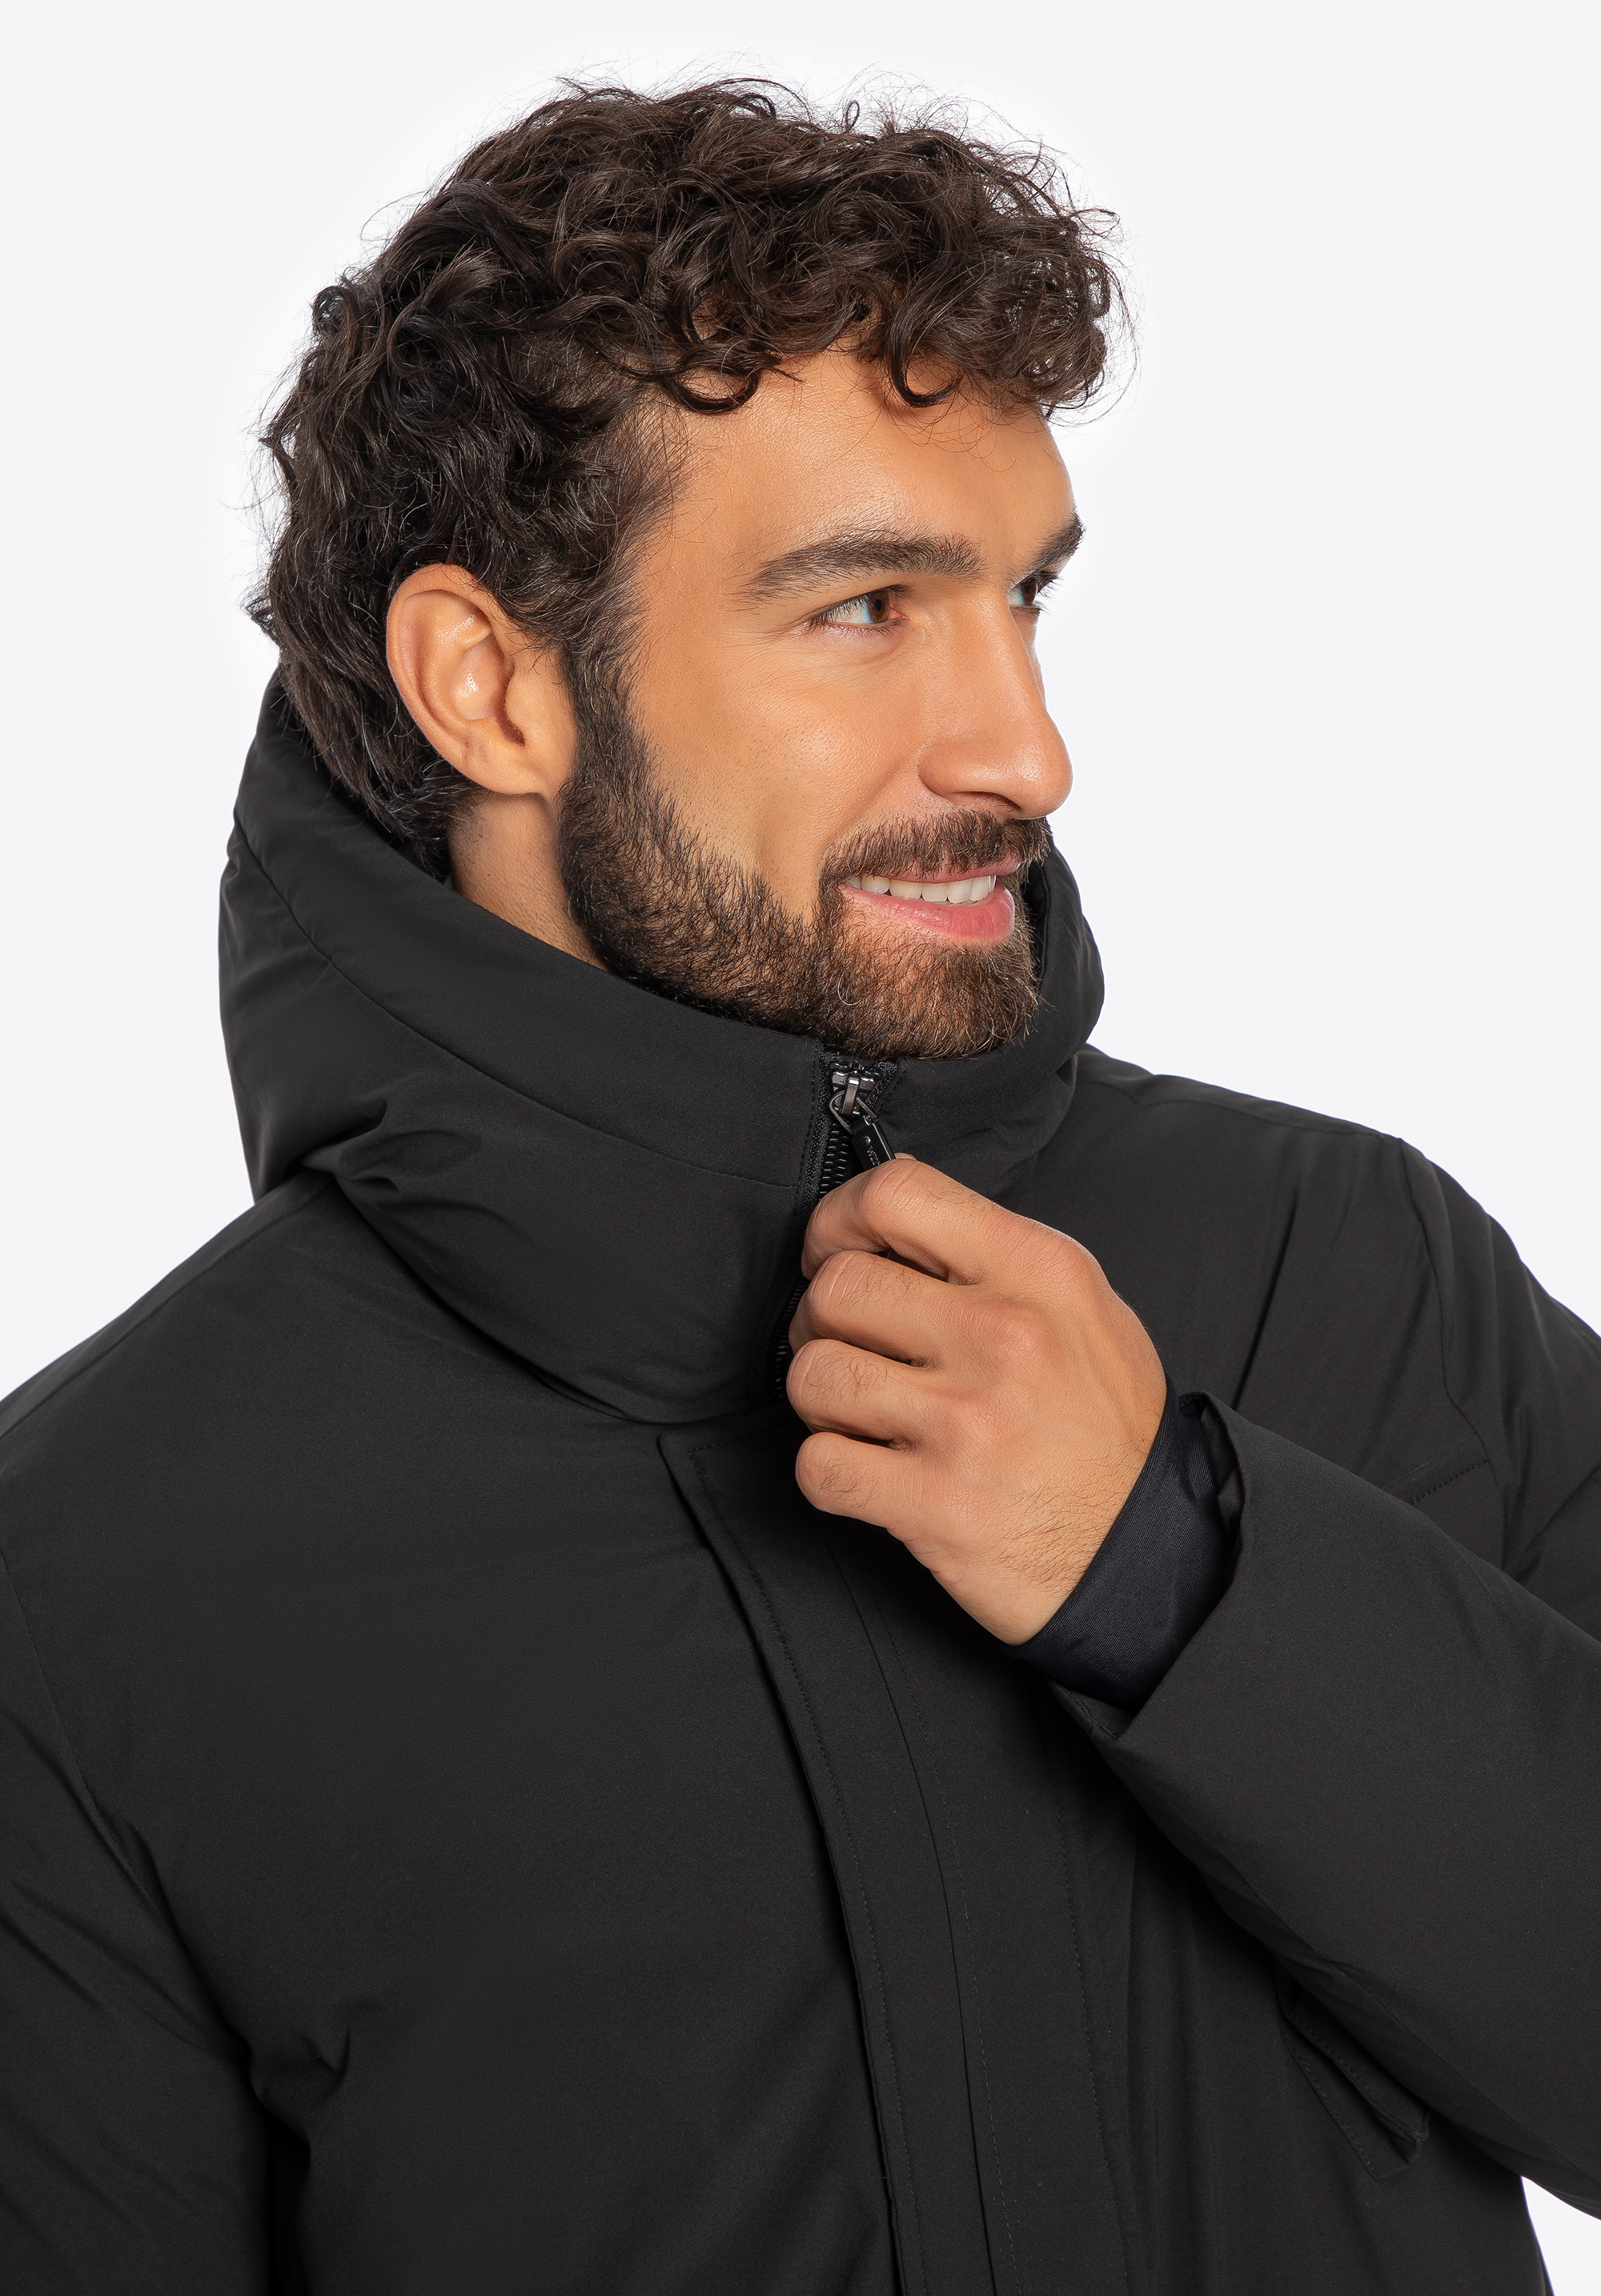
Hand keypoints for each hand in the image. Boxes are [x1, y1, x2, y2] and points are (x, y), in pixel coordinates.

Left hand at [786, 1157, 1165, 1642]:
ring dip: (823, 1398)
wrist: (1150, 1549)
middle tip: (853, 1347)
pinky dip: (829, 1470)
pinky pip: (819, 1464)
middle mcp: (1003, 1336)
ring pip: (814, 1373)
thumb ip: (989, 1251)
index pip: (895, 1194)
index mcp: (1038, 1271)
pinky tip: (870, 1469)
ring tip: (864, 1413)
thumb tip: (888, 1205)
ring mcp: (966, 1423)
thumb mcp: (1081, 1305)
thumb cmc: (1106, 1424)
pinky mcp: (934, 1504)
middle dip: (823, 1319)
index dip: (837, 1220)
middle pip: (836, 1286)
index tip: (834, 1251)